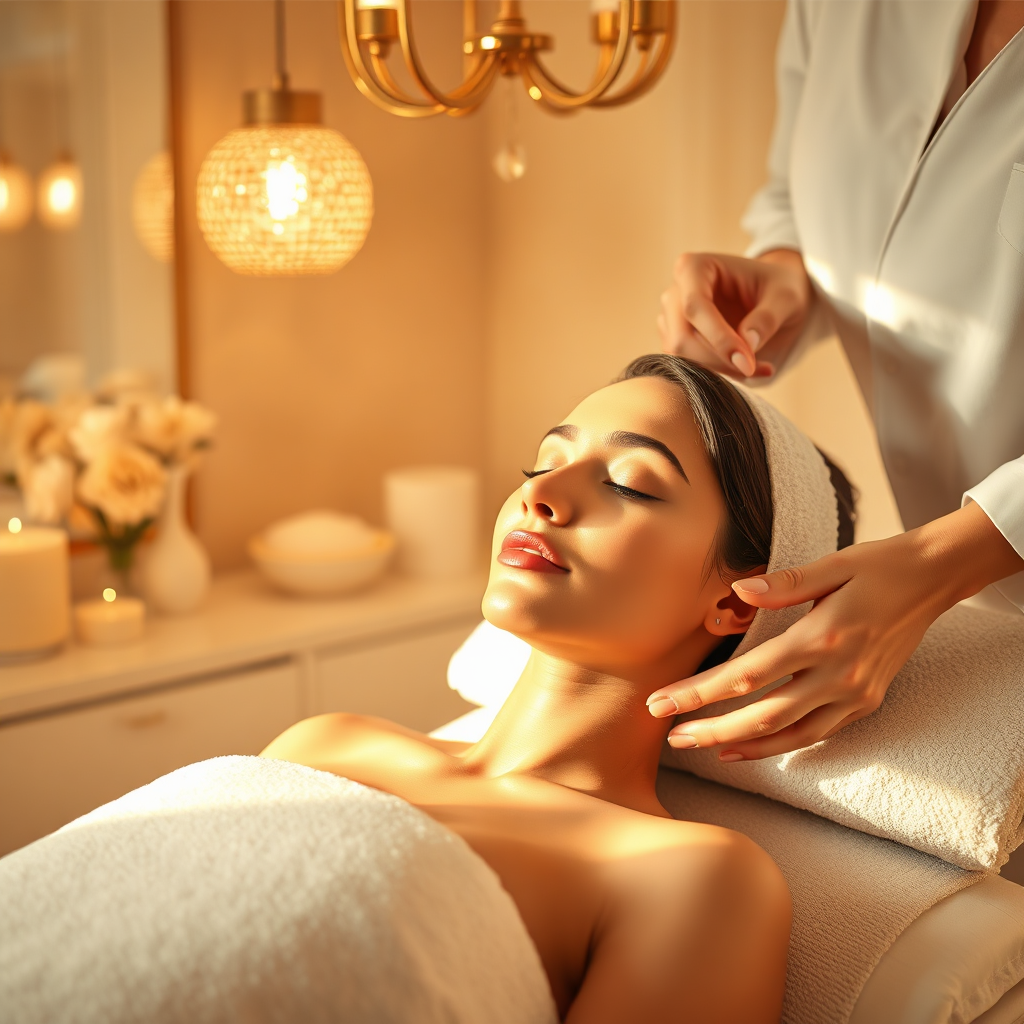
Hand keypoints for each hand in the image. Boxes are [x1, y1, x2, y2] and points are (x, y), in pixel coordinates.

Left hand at [646, 503, 1023, 759]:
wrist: (933, 579)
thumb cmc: (875, 566)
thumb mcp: (831, 564)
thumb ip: (783, 582)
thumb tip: (738, 591)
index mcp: (822, 636)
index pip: (748, 674)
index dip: (701, 692)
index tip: (663, 701)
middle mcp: (839, 674)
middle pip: (762, 715)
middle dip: (711, 729)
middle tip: (670, 737)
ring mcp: (855, 694)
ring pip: (788, 734)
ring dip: (740, 745)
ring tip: (699, 747)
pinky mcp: (866, 704)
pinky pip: (815, 735)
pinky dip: (778, 746)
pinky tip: (746, 747)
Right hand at [658, 249, 811, 378]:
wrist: (771, 298)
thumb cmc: (777, 289)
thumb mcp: (786, 298)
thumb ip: (768, 318)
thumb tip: (747, 345)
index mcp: (694, 267)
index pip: (695, 306)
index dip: (719, 338)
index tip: (748, 363)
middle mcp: (674, 293)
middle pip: (682, 337)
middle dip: (718, 360)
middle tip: (755, 369)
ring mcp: (670, 319)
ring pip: (681, 356)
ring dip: (718, 370)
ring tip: (757, 367)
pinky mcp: (674, 341)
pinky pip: (685, 366)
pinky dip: (715, 374)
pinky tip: (744, 368)